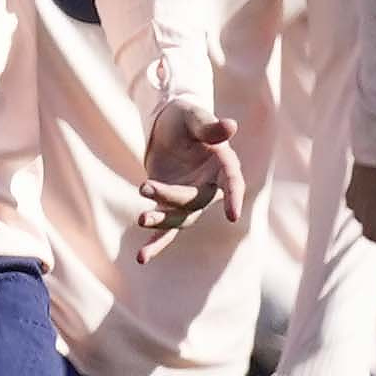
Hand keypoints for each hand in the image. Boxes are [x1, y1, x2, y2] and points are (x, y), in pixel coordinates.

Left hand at [136, 97, 243, 261]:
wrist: (168, 125)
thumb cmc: (186, 118)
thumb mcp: (194, 117)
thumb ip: (210, 127)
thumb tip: (231, 126)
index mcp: (223, 165)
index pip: (232, 183)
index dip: (233, 197)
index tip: (233, 216)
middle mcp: (210, 187)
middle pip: (195, 200)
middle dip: (170, 198)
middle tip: (145, 187)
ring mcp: (190, 199)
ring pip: (180, 218)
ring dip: (161, 222)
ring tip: (141, 219)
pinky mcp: (170, 205)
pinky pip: (165, 228)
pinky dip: (155, 242)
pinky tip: (142, 258)